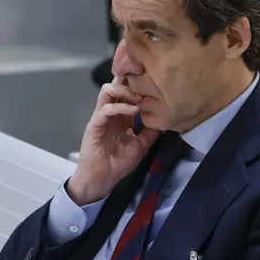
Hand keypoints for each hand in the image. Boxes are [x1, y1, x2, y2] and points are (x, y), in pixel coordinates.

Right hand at [68, 76, 161, 204]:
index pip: (126, 93)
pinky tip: (134, 110)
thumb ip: (151, 133)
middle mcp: (110, 113)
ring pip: (107, 90)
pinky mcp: (94, 124)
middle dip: (129, 80)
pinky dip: (120, 106)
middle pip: (116, 86)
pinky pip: (105, 109)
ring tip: (139, 98)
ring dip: (124, 90)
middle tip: (146, 84)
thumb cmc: (118, 164)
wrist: (102, 179)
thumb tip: (165, 120)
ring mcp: (101, 117)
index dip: (137, 85)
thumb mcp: (141, 146)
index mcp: (121, 116)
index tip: (153, 82)